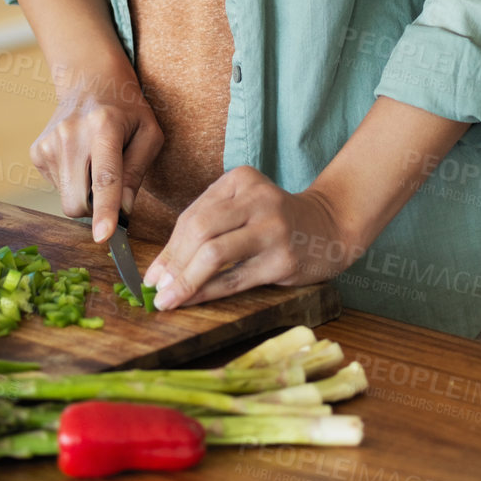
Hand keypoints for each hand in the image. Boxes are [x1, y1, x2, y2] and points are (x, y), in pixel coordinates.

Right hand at [30, 69, 163, 242]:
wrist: (89, 81)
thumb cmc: (127, 109)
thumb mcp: (149, 133)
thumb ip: (138, 171)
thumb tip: (125, 210)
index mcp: (105, 126)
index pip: (105, 178)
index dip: (105, 210)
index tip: (104, 236)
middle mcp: (71, 134)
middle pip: (78, 202)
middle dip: (96, 209)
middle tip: (112, 186)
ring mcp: (49, 143)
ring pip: (67, 199)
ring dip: (85, 191)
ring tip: (95, 160)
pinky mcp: (37, 152)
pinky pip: (58, 188)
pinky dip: (73, 182)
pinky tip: (80, 157)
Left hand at [142, 167, 356, 309]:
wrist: (328, 228)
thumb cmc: (275, 221)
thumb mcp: (243, 208)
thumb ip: (207, 228)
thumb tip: (162, 269)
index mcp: (241, 179)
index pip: (193, 215)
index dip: (168, 248)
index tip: (152, 275)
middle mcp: (258, 198)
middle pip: (200, 230)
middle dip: (173, 264)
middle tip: (156, 290)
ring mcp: (272, 228)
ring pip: (214, 254)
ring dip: (186, 280)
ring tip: (168, 300)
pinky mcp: (283, 258)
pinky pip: (235, 278)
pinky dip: (208, 291)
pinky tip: (193, 300)